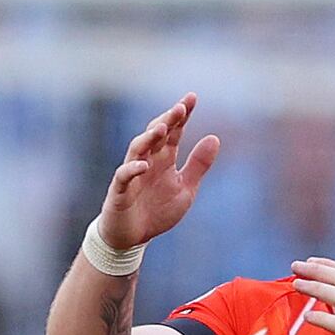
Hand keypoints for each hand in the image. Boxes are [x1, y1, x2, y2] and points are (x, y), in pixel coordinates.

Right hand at [97, 94, 221, 259]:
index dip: (182, 116)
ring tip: (162, 128)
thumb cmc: (157, 210)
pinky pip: (123, 177)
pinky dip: (132, 170)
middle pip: (155, 135)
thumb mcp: (186, 188)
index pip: (173, 132)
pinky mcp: (119, 192)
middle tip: (180, 107)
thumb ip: (198, 165)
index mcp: (163, 159)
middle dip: (167, 120)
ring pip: (137, 150)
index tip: (192, 97)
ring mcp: (131, 175)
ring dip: (148, 139)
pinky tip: (143, 165)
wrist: (133, 237)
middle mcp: (147, 162)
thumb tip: (215, 137)